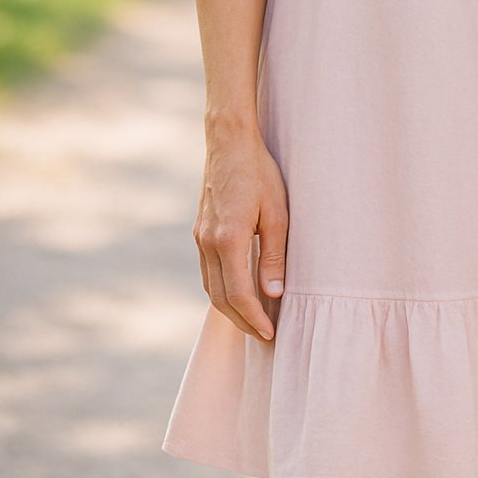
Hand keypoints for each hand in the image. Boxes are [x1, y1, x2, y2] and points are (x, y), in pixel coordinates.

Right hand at [193, 125, 289, 340]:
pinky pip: (207, 271)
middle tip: (263, 336)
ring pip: (210, 287)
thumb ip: (274, 256)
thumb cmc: (259, 173)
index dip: (254, 318)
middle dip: (242, 321)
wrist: (229, 142)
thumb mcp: (277, 213)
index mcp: (228, 240)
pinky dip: (221, 289)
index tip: (270, 334)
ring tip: (253, 320)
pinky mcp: (200, 231)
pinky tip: (237, 292)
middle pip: (220, 298)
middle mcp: (208, 243)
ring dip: (230, 308)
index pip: (239, 294)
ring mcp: (200, 238)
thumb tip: (274, 294)